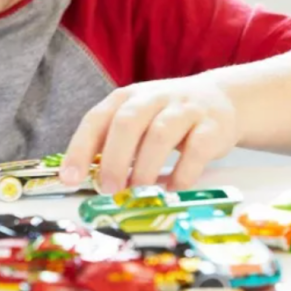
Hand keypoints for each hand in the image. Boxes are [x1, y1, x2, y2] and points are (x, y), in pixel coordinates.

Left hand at [59, 76, 238, 191]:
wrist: (221, 99)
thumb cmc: (166, 117)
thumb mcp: (136, 120)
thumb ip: (112, 144)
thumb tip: (85, 180)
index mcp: (125, 98)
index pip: (96, 119)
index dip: (80, 149)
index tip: (69, 179)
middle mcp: (152, 98)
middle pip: (127, 123)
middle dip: (114, 159)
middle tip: (108, 189)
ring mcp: (184, 110)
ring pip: (159, 135)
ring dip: (145, 169)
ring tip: (138, 192)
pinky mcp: (212, 126)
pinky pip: (195, 150)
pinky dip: (182, 174)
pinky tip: (173, 188)